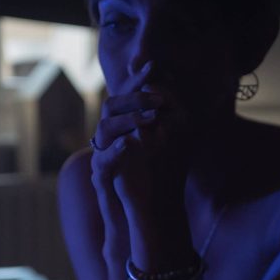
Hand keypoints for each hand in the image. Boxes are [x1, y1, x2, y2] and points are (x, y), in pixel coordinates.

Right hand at [90, 63, 189, 225]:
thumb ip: (164, 120)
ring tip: (152, 119)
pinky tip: (129, 145)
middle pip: (112, 105)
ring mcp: (103, 156)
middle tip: (159, 98)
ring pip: (104, 129)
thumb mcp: (162, 145)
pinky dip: (115, 152)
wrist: (142, 213)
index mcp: (124, 126)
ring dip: (128, 121)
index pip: (127, 96)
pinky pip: (103, 161)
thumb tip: (178, 93)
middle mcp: (110, 137)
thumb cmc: (152, 178)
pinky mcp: (101, 177)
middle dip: (134, 97)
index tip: (155, 65)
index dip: (138, 80)